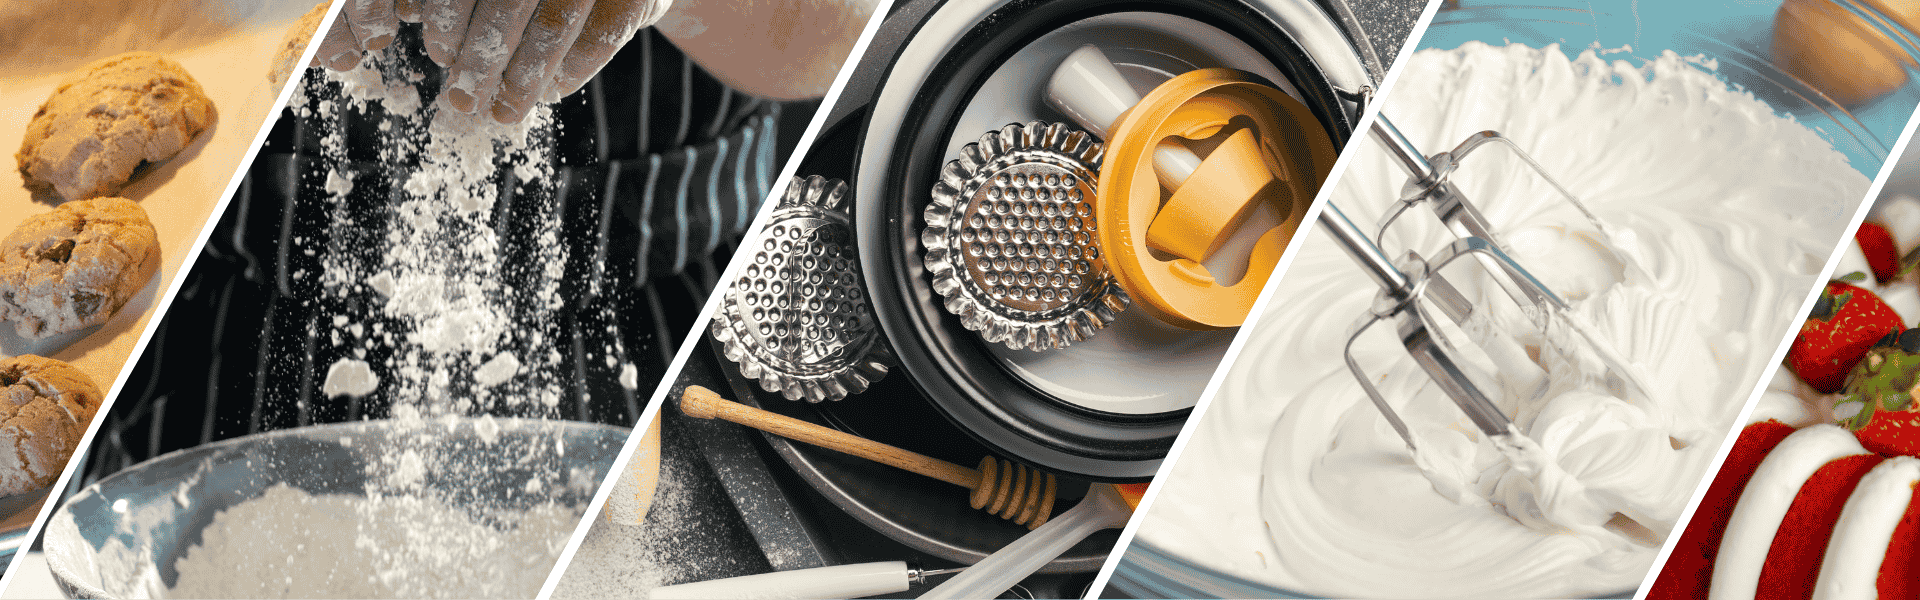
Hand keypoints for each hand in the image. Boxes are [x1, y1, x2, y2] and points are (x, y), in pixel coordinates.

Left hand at [313, 0, 668, 123]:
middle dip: (478, 57)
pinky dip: (571, 70)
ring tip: (502, 112)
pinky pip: (601, 36)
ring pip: (553, 21)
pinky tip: (551, 93)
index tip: (428, 53)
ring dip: (523, 76)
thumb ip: (444, 0)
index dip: (436, 14)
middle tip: (459, 101)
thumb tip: (380, 25)